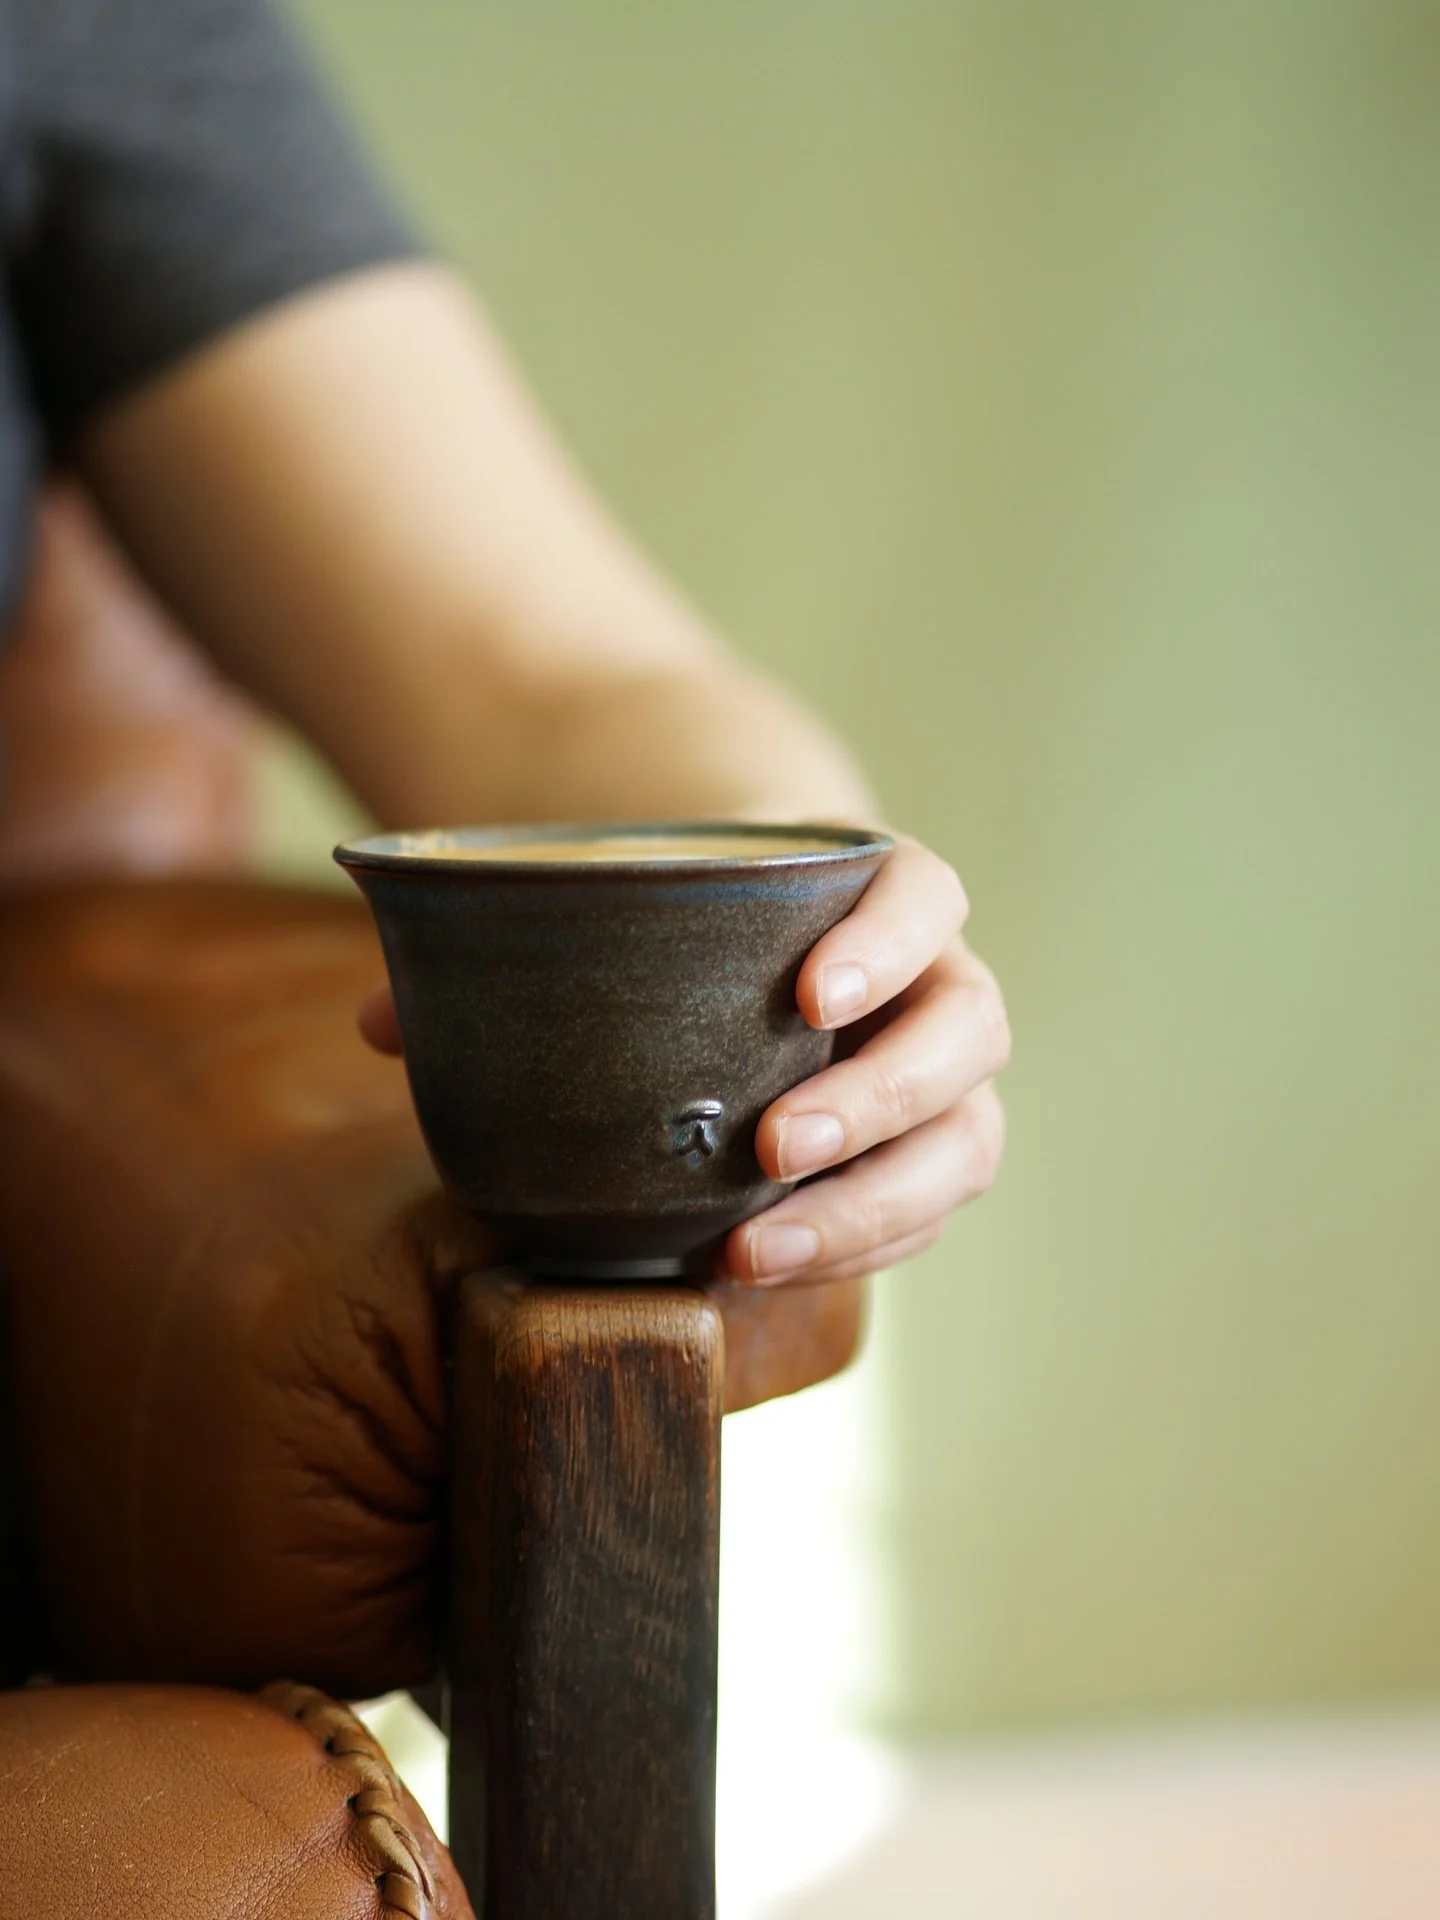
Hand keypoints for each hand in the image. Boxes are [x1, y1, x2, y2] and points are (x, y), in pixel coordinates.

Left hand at [356, 830, 1008, 1286]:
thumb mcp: (623, 900)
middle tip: (770, 1145)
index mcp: (881, 892)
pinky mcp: (918, 1154)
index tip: (807, 997)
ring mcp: (939, 1076)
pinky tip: (756, 1272)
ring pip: (963, 1143)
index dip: (888, 943)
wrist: (754, 935)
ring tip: (754, 1250)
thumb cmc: (688, 915)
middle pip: (966, 1032)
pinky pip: (923, 1212)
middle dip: (879, 1099)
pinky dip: (856, 1250)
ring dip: (873, 1204)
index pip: (924, 895)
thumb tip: (381, 1021)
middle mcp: (936, 982)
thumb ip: (514, 947)